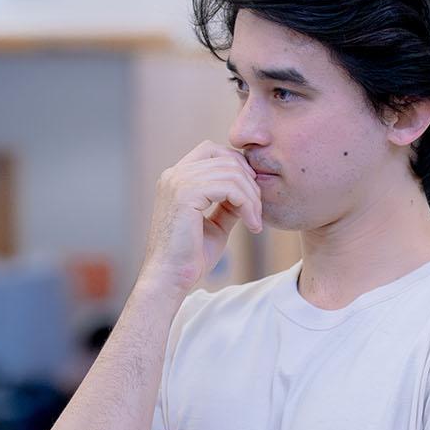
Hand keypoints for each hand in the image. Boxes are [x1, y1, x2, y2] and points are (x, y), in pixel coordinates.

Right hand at [138, 143, 263, 295]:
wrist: (170, 279)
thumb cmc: (190, 257)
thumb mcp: (215, 225)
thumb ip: (228, 205)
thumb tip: (250, 191)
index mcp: (176, 178)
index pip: (212, 150)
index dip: (237, 165)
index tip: (251, 194)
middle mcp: (174, 175)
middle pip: (225, 158)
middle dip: (249, 182)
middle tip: (258, 211)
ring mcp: (178, 182)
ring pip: (231, 172)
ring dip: (251, 197)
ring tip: (256, 221)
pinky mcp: (185, 195)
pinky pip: (229, 187)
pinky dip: (247, 204)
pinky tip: (252, 225)